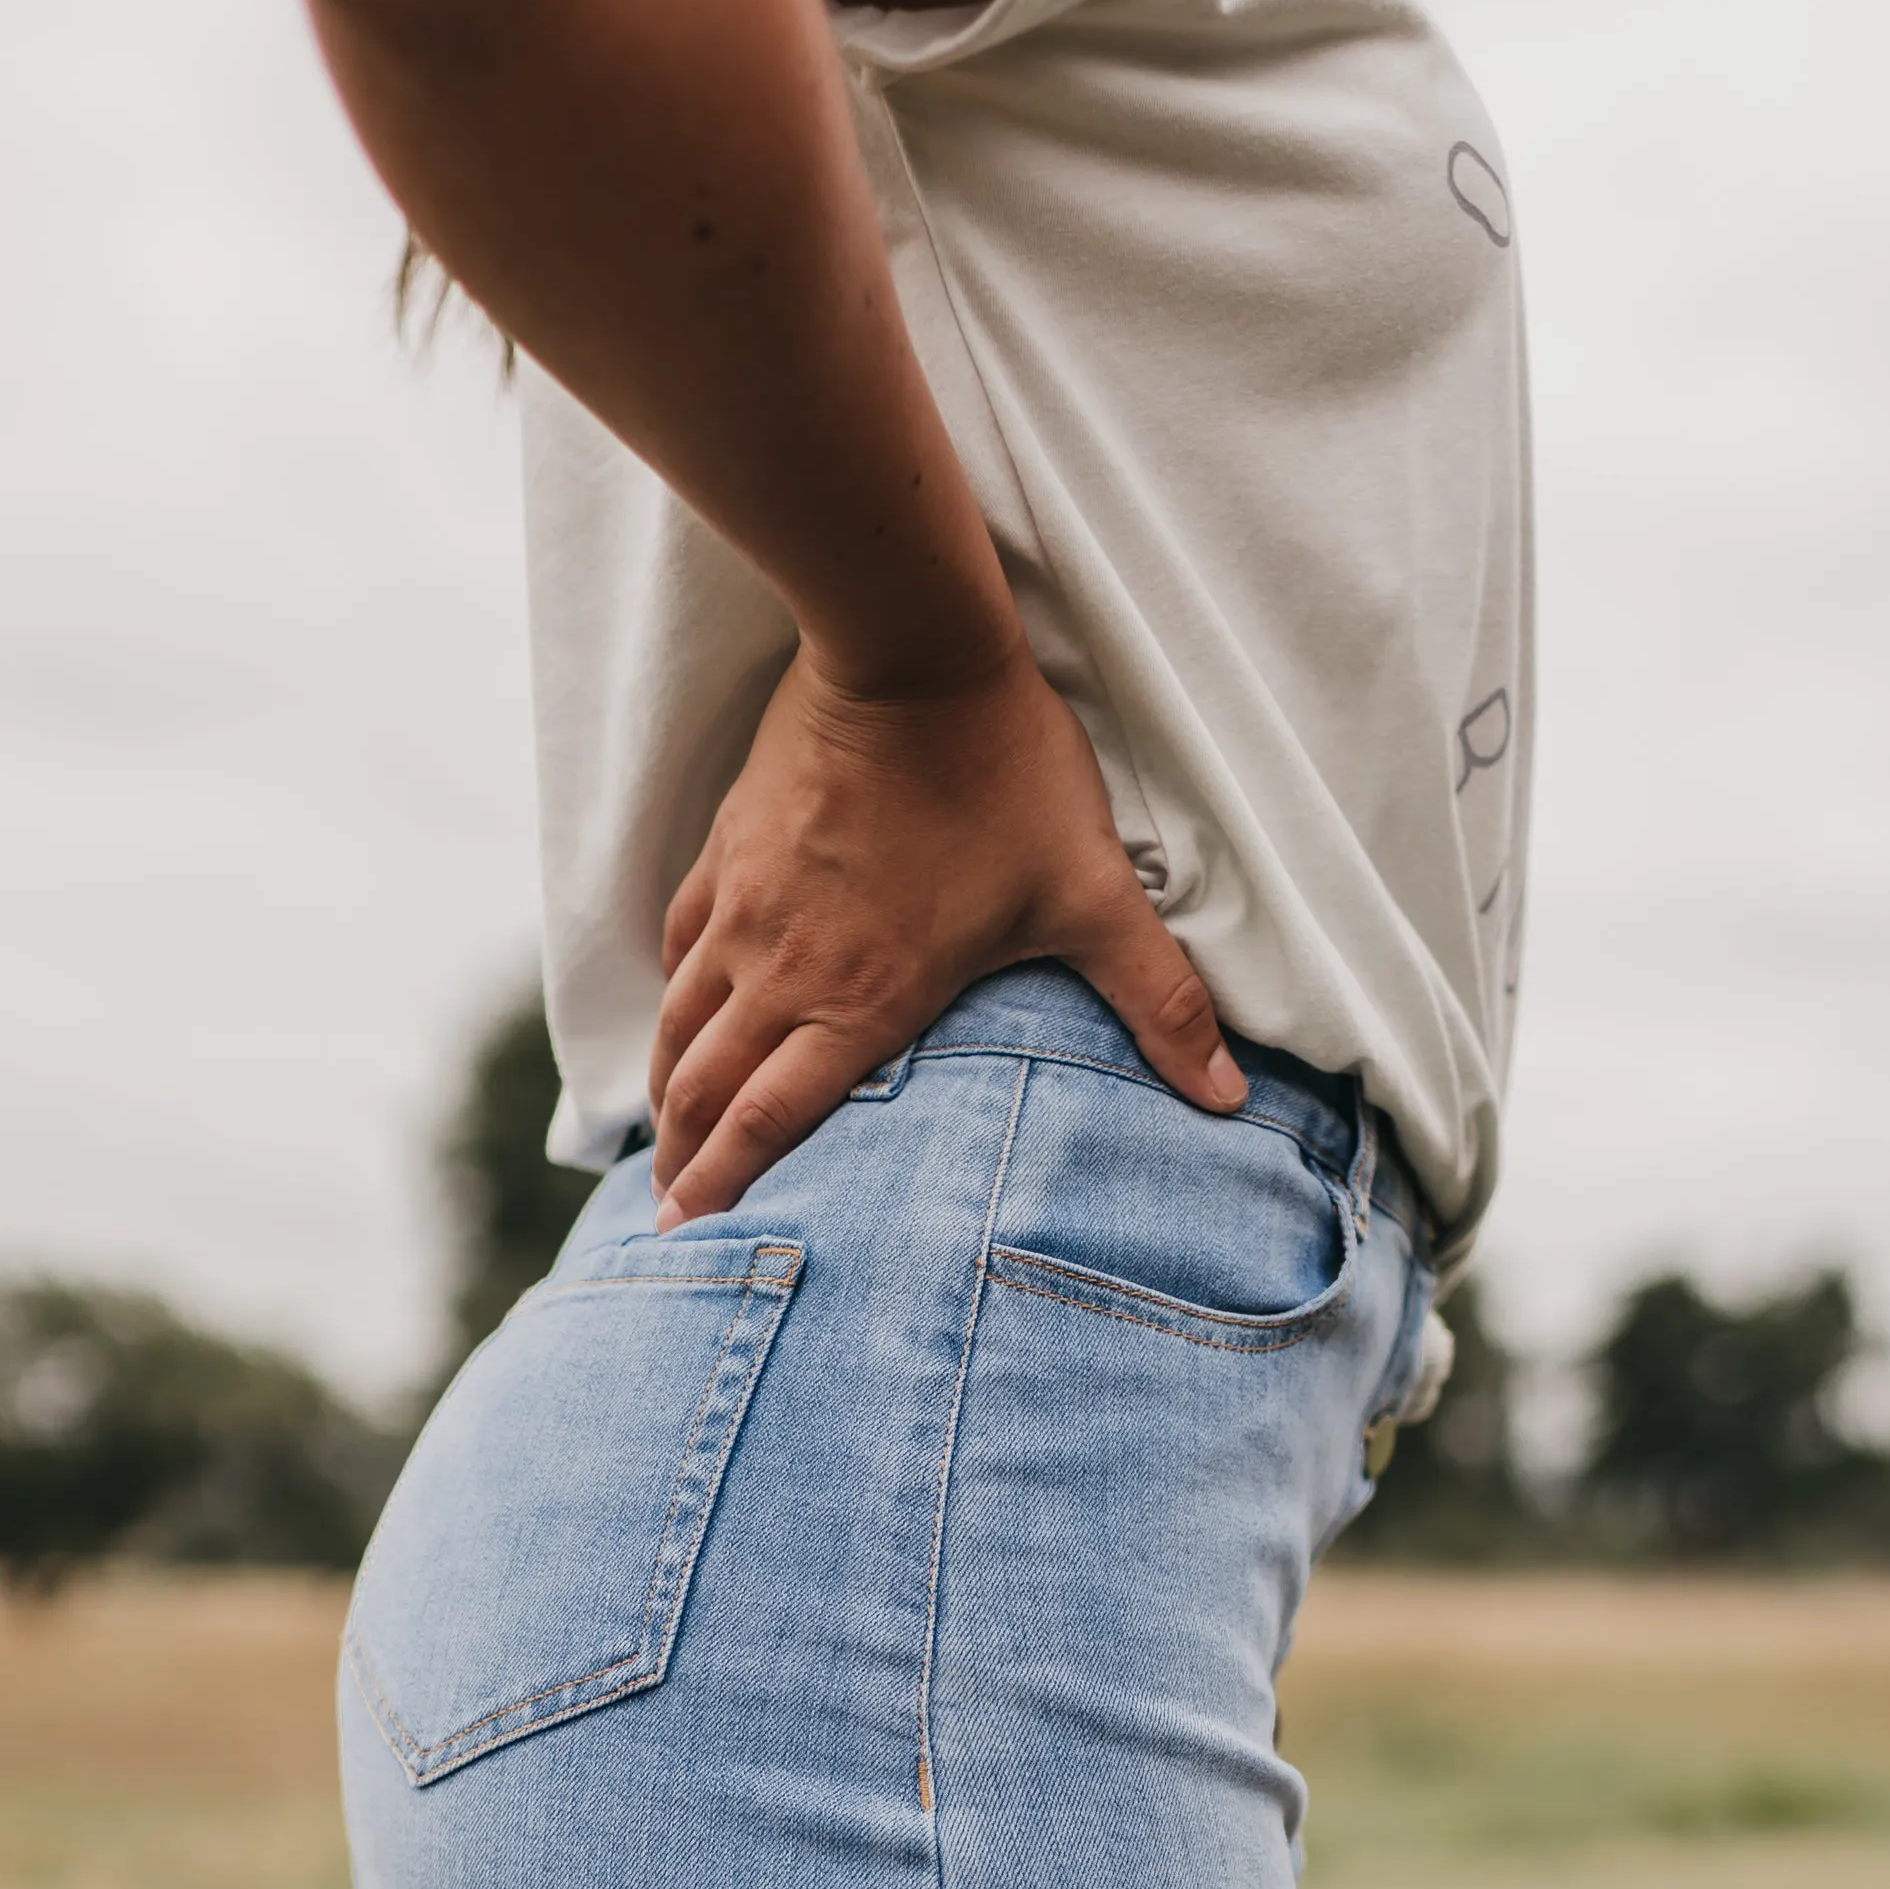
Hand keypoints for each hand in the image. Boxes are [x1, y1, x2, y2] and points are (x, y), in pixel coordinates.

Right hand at [648, 635, 1241, 1223]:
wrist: (910, 652)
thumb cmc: (1003, 775)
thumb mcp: (1092, 895)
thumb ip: (1158, 1001)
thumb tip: (1229, 1095)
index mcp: (861, 1001)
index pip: (769, 1119)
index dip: (723, 1186)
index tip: (686, 1236)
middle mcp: (784, 968)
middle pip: (703, 1087)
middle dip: (680, 1160)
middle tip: (664, 1217)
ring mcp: (746, 909)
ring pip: (680, 1021)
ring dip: (665, 1089)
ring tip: (659, 1138)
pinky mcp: (730, 851)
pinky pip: (680, 940)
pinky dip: (673, 993)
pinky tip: (677, 1011)